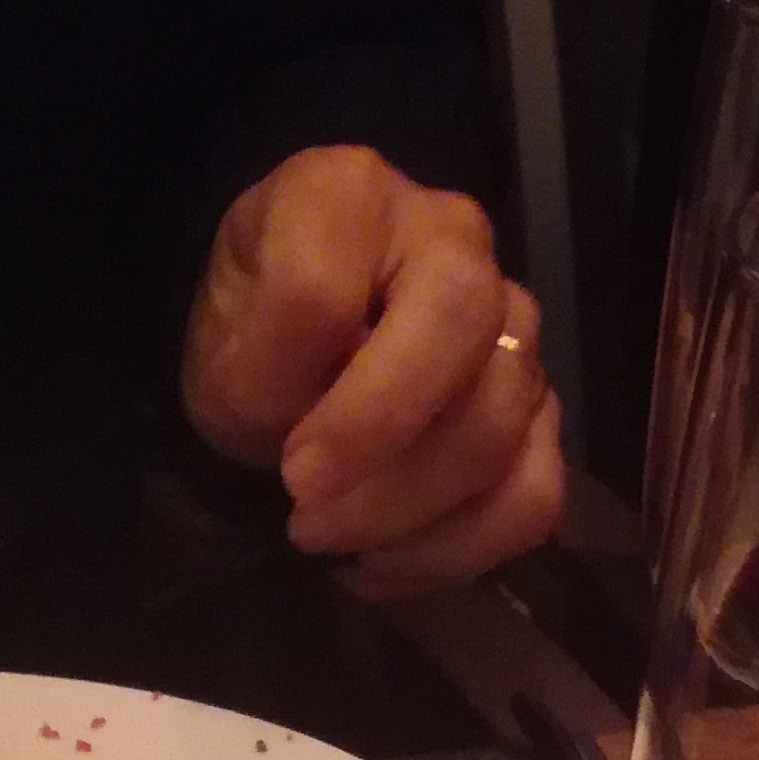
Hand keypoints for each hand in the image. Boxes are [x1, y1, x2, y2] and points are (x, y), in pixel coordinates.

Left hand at [180, 145, 564, 594]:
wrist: (288, 357)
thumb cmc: (253, 337)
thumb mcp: (220, 341)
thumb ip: (257, 371)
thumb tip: (315, 428)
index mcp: (351, 194)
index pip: (330, 290)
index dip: (307, 392)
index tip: (286, 469)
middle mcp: (454, 241)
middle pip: (454, 337)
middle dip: (380, 458)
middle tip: (308, 523)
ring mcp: (512, 324)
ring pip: (499, 425)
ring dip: (413, 515)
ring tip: (338, 544)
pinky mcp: (538, 410)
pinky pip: (534, 493)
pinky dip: (463, 550)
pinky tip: (389, 565)